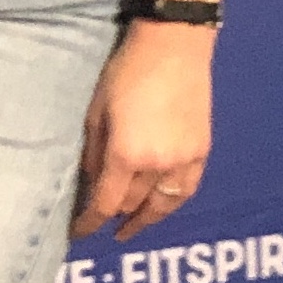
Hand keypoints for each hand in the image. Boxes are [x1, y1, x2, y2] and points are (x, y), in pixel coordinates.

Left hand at [71, 17, 214, 242]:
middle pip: (133, 205)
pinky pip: (187, 190)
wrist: (174, 47)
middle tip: (101, 227)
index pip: (106, 204)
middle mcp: (158, 166)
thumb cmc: (126, 71)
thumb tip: (90, 179)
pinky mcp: (203, 151)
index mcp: (126, 155)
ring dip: (147, 219)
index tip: (79, 234)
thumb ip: (92, 150)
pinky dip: (172, 203)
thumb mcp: (96, 110)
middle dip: (115, 217)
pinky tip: (162, 206)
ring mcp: (185, 161)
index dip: (90, 223)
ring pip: (165, 205)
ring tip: (131, 229)